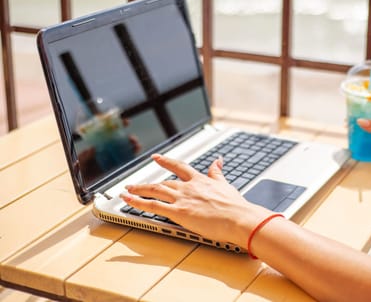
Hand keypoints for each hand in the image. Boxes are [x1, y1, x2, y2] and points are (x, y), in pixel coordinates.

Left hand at [120, 154, 271, 245]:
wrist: (238, 218)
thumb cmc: (235, 206)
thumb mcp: (225, 185)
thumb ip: (218, 173)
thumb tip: (218, 160)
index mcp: (200, 180)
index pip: (179, 167)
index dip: (166, 161)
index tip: (157, 157)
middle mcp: (188, 187)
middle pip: (163, 182)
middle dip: (147, 182)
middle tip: (134, 183)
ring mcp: (182, 199)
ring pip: (154, 191)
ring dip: (138, 190)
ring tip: (127, 191)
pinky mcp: (178, 212)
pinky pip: (153, 206)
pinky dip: (138, 202)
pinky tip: (128, 200)